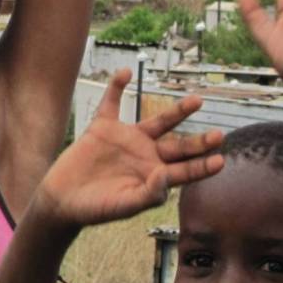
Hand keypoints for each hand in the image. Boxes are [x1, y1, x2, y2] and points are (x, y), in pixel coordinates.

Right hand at [33, 69, 222, 227]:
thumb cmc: (95, 209)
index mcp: (154, 176)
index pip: (185, 171)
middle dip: (198, 141)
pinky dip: (117, 87)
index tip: (219, 160)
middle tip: (218, 135)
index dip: (202, 166)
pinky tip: (125, 73)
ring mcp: (127, 139)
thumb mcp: (124, 205)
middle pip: (179, 145)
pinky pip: (112, 102)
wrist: (63, 199)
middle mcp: (145, 155)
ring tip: (196, 101)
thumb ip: (148, 193)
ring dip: (177, 112)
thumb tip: (166, 175)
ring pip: (157, 121)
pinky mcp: (104, 127)